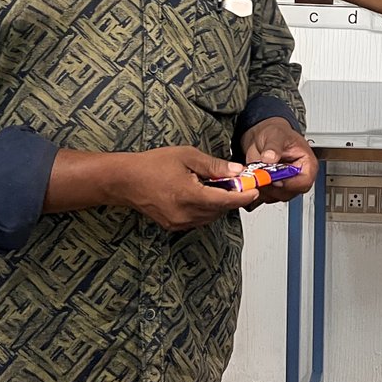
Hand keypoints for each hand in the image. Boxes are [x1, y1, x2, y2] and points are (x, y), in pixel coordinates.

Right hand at [114, 146, 257, 229]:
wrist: (125, 180)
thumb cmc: (152, 165)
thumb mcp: (187, 156)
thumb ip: (214, 166)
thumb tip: (236, 171)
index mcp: (189, 196)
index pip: (225, 201)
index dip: (243, 197)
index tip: (255, 191)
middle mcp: (185, 214)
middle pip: (220, 210)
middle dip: (232, 198)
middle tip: (241, 184)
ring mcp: (179, 222)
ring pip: (210, 217)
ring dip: (219, 204)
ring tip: (220, 187)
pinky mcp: (173, 225)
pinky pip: (198, 220)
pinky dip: (206, 209)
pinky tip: (204, 194)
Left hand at [240, 116, 317, 204]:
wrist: (263, 136)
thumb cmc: (276, 133)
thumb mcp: (276, 135)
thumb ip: (274, 147)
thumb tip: (269, 158)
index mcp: (306, 164)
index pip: (304, 181)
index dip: (289, 183)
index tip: (274, 179)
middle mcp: (297, 177)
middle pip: (289, 192)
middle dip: (272, 186)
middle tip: (260, 175)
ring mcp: (285, 184)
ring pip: (275, 196)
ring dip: (263, 188)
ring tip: (255, 172)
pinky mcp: (273, 189)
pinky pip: (265, 196)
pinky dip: (257, 189)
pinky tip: (253, 177)